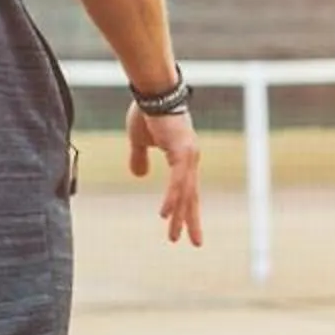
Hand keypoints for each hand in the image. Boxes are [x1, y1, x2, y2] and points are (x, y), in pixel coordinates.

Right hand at [126, 102, 202, 246]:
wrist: (152, 91)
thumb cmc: (146, 111)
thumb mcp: (140, 140)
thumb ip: (139, 158)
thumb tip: (139, 176)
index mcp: (183, 158)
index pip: (187, 189)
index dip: (186, 209)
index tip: (187, 228)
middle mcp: (190, 159)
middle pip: (192, 196)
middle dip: (191, 220)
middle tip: (195, 243)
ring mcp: (188, 156)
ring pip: (184, 194)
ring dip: (179, 217)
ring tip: (175, 237)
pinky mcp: (181, 153)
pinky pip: (177, 183)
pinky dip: (171, 199)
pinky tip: (165, 215)